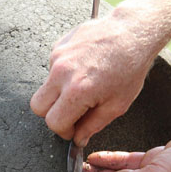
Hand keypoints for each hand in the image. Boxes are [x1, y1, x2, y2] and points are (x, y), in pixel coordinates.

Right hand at [30, 10, 156, 145]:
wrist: (132, 32)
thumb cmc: (129, 67)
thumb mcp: (116, 105)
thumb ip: (92, 126)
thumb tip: (78, 139)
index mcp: (77, 91)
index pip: (54, 122)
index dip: (64, 131)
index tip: (73, 129)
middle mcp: (62, 73)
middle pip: (38, 106)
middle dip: (52, 115)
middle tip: (71, 114)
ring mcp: (58, 56)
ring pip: (44, 87)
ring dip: (58, 94)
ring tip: (82, 88)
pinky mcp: (59, 45)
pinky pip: (51, 69)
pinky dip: (63, 76)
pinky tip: (82, 71)